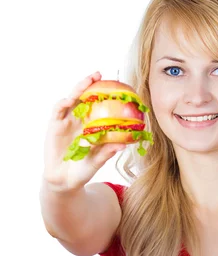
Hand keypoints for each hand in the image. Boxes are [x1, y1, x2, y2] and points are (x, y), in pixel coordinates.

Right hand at [42, 71, 125, 191]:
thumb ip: (107, 152)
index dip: (105, 95)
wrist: (64, 181)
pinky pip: (58, 111)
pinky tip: (68, 100)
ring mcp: (66, 121)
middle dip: (90, 84)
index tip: (117, 85)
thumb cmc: (83, 170)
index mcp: (92, 125)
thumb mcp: (98, 161)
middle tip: (99, 74)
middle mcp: (79, 120)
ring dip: (78, 88)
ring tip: (87, 81)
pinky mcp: (54, 126)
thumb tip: (124, 145)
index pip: (98, 105)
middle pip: (84, 97)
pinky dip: (62, 104)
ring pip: (71, 99)